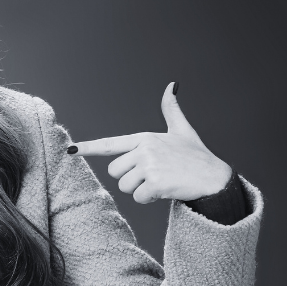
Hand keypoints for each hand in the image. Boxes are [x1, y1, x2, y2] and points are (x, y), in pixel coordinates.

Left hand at [70, 82, 230, 203]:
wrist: (214, 178)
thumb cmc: (197, 156)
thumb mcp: (182, 130)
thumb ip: (171, 110)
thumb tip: (171, 86)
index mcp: (145, 138)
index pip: (111, 143)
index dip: (89, 148)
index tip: (71, 150)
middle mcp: (144, 149)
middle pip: (115, 172)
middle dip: (130, 179)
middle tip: (153, 176)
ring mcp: (149, 164)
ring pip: (124, 186)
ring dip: (140, 191)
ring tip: (161, 182)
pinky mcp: (155, 181)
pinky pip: (138, 197)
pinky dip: (150, 199)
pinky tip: (165, 191)